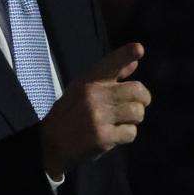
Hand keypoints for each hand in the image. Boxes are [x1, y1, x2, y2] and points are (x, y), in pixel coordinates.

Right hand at [39, 42, 150, 178]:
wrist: (50, 146)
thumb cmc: (69, 115)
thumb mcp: (81, 91)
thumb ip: (109, 77)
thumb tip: (135, 62)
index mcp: (87, 82)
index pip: (110, 64)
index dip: (125, 55)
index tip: (138, 49)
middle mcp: (93, 96)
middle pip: (137, 90)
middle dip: (143, 100)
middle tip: (136, 106)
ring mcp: (98, 117)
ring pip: (137, 112)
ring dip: (134, 119)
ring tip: (121, 122)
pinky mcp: (103, 137)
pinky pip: (131, 132)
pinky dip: (126, 135)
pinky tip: (114, 135)